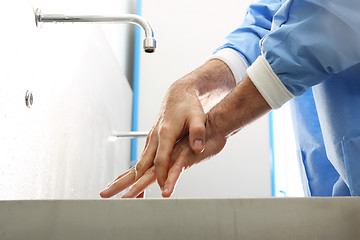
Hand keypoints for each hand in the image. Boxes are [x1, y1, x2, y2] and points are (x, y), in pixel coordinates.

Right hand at [100, 74, 269, 197]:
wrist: (179, 94)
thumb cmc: (188, 105)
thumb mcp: (197, 117)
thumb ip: (198, 132)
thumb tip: (198, 148)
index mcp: (165, 132)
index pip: (161, 159)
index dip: (162, 175)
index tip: (163, 189)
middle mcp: (154, 137)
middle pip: (142, 163)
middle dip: (131, 181)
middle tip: (121, 196)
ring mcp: (151, 139)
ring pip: (139, 162)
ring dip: (130, 178)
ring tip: (118, 192)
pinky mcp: (152, 140)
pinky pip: (143, 159)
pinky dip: (136, 171)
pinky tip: (132, 180)